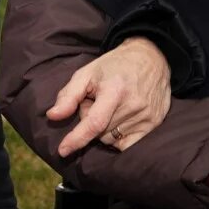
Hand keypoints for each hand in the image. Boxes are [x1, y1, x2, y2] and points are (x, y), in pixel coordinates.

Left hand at [50, 37, 171, 156]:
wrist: (151, 58)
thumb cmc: (113, 67)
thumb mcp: (86, 74)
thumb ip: (68, 96)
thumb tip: (52, 116)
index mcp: (114, 90)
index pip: (94, 122)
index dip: (77, 138)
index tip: (63, 150)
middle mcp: (133, 104)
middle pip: (100, 132)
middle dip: (91, 122)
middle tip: (97, 103)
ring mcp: (147, 115)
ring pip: (112, 139)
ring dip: (105, 129)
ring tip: (111, 108)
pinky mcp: (155, 123)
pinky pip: (128, 144)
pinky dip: (118, 138)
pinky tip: (119, 121)